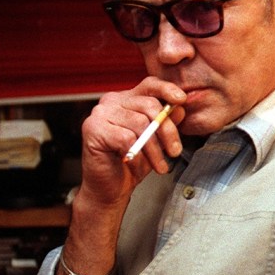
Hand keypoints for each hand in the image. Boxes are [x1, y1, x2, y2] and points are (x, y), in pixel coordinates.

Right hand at [77, 78, 186, 207]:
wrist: (110, 190)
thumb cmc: (132, 164)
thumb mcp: (157, 142)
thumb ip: (166, 123)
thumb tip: (179, 107)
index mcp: (127, 100)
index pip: (149, 84)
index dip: (167, 89)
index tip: (182, 100)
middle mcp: (111, 101)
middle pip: (149, 105)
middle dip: (167, 130)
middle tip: (175, 151)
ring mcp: (100, 114)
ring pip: (140, 124)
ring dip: (154, 149)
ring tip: (158, 165)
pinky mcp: (93, 129)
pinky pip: (126, 138)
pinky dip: (135, 156)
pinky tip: (135, 166)